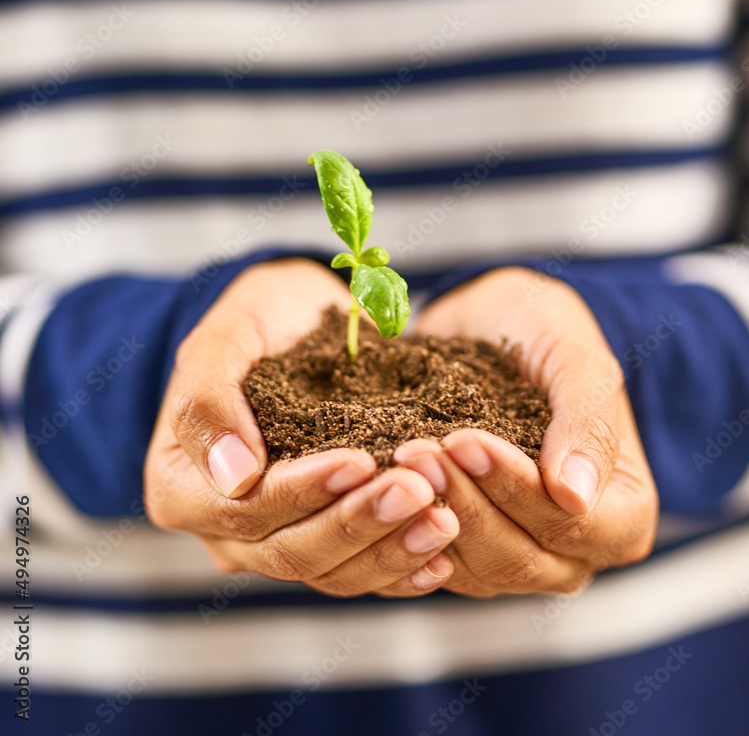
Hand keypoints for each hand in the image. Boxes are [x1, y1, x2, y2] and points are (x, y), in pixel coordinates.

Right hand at [145, 258, 458, 596]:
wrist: (296, 319)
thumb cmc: (256, 320)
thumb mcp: (224, 338)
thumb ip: (208, 400)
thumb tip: (234, 476)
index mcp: (182, 487)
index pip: (247, 509)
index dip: (305, 491)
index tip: (359, 460)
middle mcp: (225, 529)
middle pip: (293, 551)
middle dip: (360, 523)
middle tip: (420, 490)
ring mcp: (276, 541)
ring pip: (333, 572)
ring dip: (391, 550)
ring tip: (444, 519)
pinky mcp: (324, 540)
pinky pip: (361, 572)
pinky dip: (402, 567)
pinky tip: (443, 553)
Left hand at [393, 267, 657, 596]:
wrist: (488, 320)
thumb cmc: (542, 329)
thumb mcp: (572, 357)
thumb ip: (586, 422)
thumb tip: (576, 496)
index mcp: (624, 510)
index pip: (572, 526)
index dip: (517, 490)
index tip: (464, 440)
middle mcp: (578, 548)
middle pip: (520, 558)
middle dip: (466, 503)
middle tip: (417, 449)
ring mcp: (522, 555)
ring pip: (475, 569)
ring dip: (432, 514)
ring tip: (402, 455)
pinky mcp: (469, 550)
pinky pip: (437, 563)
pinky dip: (410, 529)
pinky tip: (386, 488)